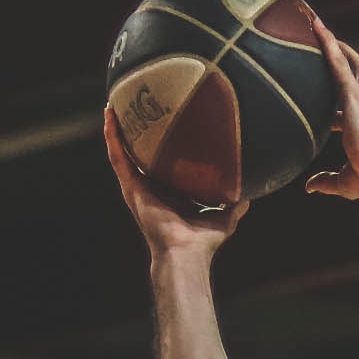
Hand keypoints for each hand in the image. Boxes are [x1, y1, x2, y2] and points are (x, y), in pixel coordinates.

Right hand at [103, 110, 245, 256]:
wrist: (187, 252)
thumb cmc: (202, 241)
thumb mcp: (224, 217)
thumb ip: (234, 203)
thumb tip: (249, 192)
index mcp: (167, 194)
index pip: (160, 165)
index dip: (158, 148)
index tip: (160, 125)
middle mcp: (149, 189)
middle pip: (137, 155)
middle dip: (132, 134)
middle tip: (132, 108)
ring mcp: (137, 187)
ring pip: (121, 152)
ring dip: (115, 130)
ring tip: (113, 107)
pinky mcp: (130, 187)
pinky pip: (118, 158)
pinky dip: (112, 138)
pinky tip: (110, 118)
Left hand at [303, 20, 358, 201]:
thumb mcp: (343, 181)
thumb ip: (326, 180)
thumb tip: (309, 187)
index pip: (347, 107)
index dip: (333, 105)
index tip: (319, 101)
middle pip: (356, 72)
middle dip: (342, 57)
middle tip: (326, 44)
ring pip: (348, 61)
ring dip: (333, 43)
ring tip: (317, 25)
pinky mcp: (353, 92)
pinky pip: (338, 63)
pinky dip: (328, 45)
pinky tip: (318, 29)